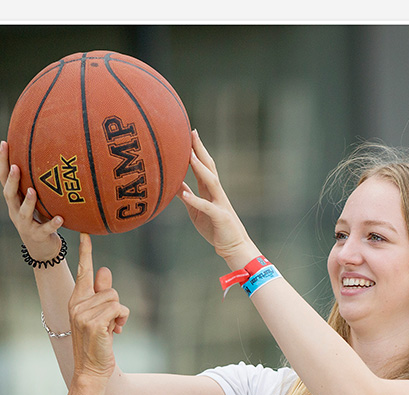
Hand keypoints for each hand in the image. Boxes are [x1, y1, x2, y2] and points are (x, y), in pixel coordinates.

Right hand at [0, 140, 64, 261]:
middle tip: (16, 167)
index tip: (4, 143)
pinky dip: (53, 223)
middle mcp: (15, 211)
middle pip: (9, 194)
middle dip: (12, 181)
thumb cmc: (39, 217)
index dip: (2, 162)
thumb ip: (39, 182)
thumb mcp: (36, 199)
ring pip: (23, 213)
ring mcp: (25, 225)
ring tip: (33, 191)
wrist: (42, 248)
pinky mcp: (38, 236)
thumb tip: (50, 152)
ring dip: (28, 202)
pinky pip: (45, 229)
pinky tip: (60, 218)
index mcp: (14, 200)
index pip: (3, 178)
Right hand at [68, 234, 128, 379]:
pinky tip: (115, 333)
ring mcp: (83, 313)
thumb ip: (101, 294)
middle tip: (111, 323)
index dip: (85, 252)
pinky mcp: (93, 323)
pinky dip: (122, 320)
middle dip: (116, 304)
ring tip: (111, 329)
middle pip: (109, 288)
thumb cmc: (97, 343)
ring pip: (115, 298)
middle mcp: (76, 303)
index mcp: (76, 299)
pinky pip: (118, 309)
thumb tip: (105, 270)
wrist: (91, 370)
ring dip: (120, 315)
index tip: (85, 233)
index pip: (83, 271)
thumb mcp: (99, 316)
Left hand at [178, 131, 260, 268]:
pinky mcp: (220, 217)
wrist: (234, 247)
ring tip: (189, 156)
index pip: (204, 166)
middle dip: (200, 150)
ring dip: (200, 168)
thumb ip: (187, 197)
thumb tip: (175, 185)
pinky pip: (207, 207)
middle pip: (209, 167)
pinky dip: (196, 200)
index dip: (196, 150)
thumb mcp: (196, 211)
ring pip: (211, 182)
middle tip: (192, 133)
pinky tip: (186, 195)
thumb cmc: (214, 229)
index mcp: (211, 191)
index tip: (189, 134)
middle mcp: (217, 193)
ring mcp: (220, 203)